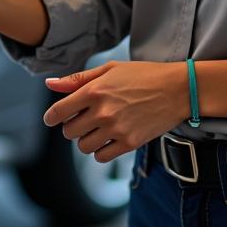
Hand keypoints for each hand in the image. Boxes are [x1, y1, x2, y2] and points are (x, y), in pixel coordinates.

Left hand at [42, 60, 189, 162]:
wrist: (176, 89)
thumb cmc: (141, 75)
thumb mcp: (108, 69)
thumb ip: (77, 79)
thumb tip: (49, 84)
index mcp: (93, 90)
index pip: (59, 111)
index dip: (51, 117)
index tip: (51, 119)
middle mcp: (102, 112)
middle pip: (69, 131)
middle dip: (72, 126)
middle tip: (82, 119)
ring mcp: (116, 129)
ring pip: (84, 147)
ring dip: (85, 140)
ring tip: (96, 129)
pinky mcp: (129, 143)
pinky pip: (102, 157)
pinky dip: (100, 151)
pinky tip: (108, 139)